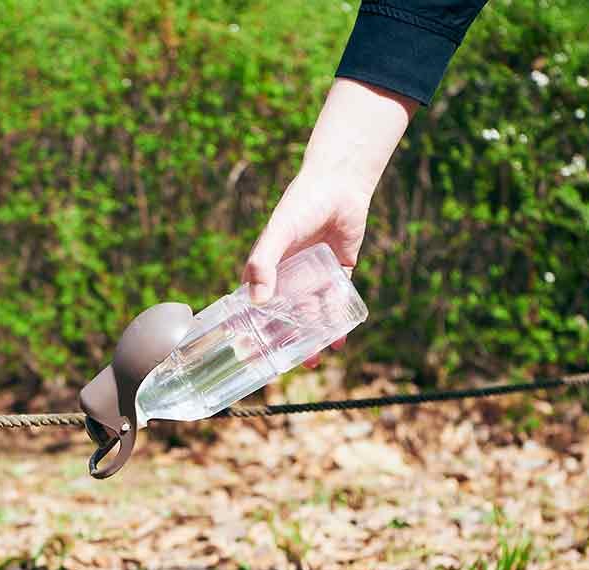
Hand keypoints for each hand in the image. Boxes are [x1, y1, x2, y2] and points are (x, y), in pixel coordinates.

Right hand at [241, 78, 417, 367]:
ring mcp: (313, 276)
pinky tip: (340, 340)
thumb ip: (263, 263)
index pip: (256, 306)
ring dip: (313, 337)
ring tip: (315, 359)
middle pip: (285, 316)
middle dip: (284, 341)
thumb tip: (257, 301)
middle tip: (284, 366)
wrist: (340, 184)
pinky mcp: (338, 273)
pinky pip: (337, 302)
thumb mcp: (277, 234)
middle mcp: (289, 276)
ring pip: (311, 314)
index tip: (248, 353)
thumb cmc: (301, 204)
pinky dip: (337, 321)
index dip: (252, 329)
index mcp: (268, 269)